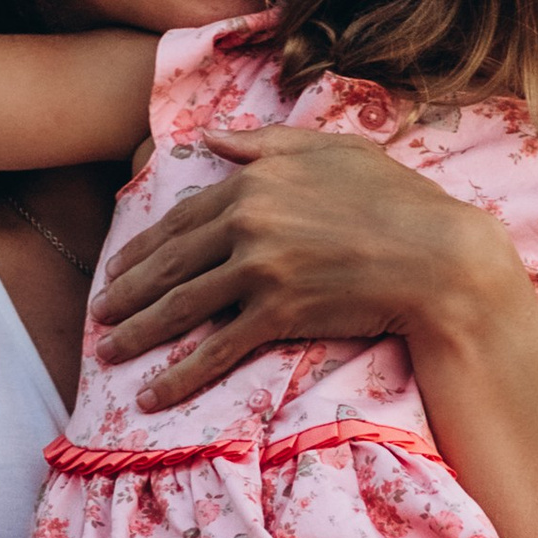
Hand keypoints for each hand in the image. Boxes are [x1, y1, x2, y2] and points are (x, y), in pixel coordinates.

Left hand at [94, 124, 511, 409]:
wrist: (437, 256)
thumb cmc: (395, 199)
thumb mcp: (332, 150)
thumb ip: (266, 144)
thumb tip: (212, 141)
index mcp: (253, 181)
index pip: (182, 219)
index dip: (144, 246)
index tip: (118, 267)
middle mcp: (246, 222)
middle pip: (170, 263)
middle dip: (127, 292)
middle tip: (100, 313)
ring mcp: (258, 270)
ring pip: (181, 307)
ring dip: (139, 333)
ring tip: (109, 352)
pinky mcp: (276, 314)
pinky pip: (214, 350)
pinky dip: (179, 375)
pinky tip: (152, 396)